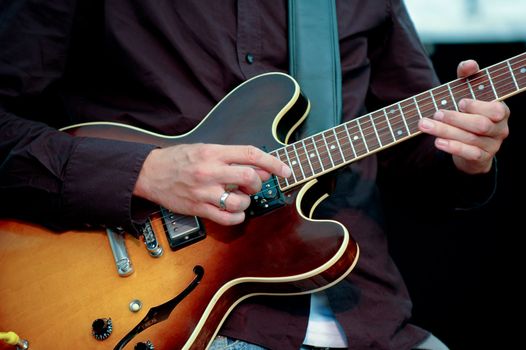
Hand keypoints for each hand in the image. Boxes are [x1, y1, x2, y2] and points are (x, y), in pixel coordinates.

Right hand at [133, 143, 290, 224]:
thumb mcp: (205, 149)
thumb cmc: (179, 159)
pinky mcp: (198, 208)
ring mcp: (204, 191)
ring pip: (240, 202)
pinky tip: (235, 212)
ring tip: (239, 199)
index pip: (251, 154)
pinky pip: (227, 218)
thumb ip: (231, 157)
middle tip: (252, 186)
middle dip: (258, 184)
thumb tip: (260, 169)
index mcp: (213, 152)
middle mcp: (210, 171)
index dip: (273, 163)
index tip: (286, 170)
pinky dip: (238, 217)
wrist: (150, 173)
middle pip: (250, 178)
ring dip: (247, 203)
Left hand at [418, 60, 509, 173]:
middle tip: (436, 113)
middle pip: (480, 125)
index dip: (478, 106)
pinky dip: (452, 148)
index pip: (496, 110)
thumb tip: (468, 64)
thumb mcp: (468, 93)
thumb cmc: (469, 113)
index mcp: (500, 111)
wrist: (470, 144)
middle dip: (456, 119)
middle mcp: (500, 129)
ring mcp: (492, 145)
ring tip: (425, 125)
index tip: (460, 101)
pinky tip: (437, 142)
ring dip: (446, 131)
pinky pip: (469, 154)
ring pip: (470, 139)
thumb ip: (469, 77)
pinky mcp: (481, 158)